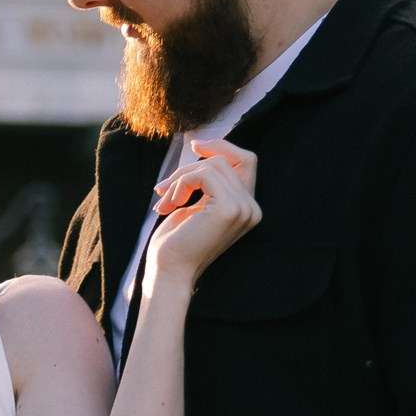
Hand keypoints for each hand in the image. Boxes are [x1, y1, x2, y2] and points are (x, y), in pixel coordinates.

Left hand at [140, 138, 259, 298]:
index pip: (247, 160)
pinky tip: (170, 205)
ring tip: (165, 200)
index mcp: (247, 208)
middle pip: (223, 160)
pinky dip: (180, 184)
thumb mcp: (196, 202)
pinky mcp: (229, 208)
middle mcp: (252, 208)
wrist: (169, 270)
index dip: (222, 147)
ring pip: (212, 165)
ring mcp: (244, 209)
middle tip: (163, 189)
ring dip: (180, 179)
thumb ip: (207, 180)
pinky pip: (203, 175)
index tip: (194, 147)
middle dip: (188, 170)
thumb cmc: (177, 241)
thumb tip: (201, 145)